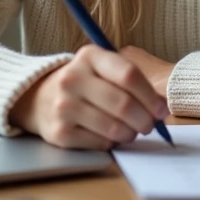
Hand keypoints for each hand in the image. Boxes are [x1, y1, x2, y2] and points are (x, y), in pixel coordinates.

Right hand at [8, 45, 169, 150]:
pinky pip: (101, 143)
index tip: (161, 109)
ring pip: (114, 128)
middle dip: (145, 120)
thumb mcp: (100, 67)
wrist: (38, 98)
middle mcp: (73, 78)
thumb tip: (160, 108)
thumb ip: (129, 79)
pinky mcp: (60, 133)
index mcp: (89, 56)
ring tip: (130, 130)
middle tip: (149, 125)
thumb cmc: (83, 82)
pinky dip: (113, 142)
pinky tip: (109, 134)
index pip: (129, 75)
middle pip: (124, 104)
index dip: (150, 96)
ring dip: (131, 133)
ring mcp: (64, 106)